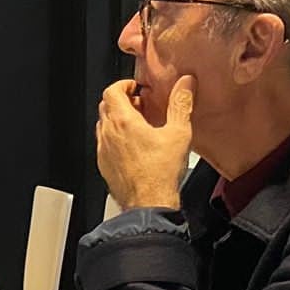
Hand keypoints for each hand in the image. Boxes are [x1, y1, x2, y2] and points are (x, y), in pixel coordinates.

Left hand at [97, 75, 192, 209]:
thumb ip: (181, 105)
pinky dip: (115, 137)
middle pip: (105, 106)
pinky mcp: (104, 165)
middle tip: (140, 104)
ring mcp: (103, 150)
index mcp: (123, 122)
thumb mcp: (179, 133)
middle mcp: (108, 135)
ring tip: (138, 124)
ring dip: (117, 119)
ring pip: (103, 125)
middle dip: (122, 100)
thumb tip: (185, 85)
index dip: (123, 84)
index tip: (136, 87)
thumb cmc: (160, 173)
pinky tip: (133, 145)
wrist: (148, 204)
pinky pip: (104, 144)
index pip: (111, 91)